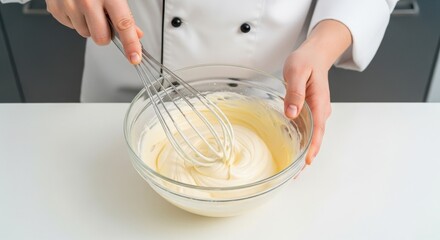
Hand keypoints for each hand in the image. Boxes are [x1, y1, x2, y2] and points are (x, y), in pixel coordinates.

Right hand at [46, 0, 142, 63]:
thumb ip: (124, 13)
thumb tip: (136, 33)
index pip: (123, 25)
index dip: (131, 44)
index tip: (134, 57)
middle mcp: (88, 1)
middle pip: (101, 38)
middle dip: (104, 35)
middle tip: (103, 21)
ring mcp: (69, 5)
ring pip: (85, 34)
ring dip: (88, 25)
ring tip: (86, 7)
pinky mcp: (55, 8)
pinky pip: (70, 26)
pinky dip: (74, 19)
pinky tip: (75, 5)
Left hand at [283, 20, 351, 164]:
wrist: (315, 53)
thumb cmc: (306, 60)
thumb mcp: (297, 72)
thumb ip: (295, 93)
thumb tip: (292, 114)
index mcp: (319, 103)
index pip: (317, 131)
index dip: (312, 148)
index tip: (306, 163)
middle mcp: (321, 110)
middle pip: (315, 138)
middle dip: (306, 156)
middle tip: (294, 174)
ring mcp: (316, 112)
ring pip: (311, 135)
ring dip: (303, 150)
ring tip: (292, 167)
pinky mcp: (310, 110)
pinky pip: (306, 128)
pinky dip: (300, 140)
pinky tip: (290, 147)